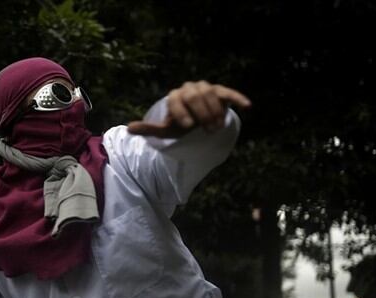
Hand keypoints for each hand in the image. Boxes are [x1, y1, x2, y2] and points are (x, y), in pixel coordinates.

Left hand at [128, 81, 250, 138]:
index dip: (182, 114)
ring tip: (216, 127)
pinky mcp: (220, 91)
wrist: (197, 122)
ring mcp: (205, 88)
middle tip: (208, 131)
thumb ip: (149, 129)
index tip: (188, 127)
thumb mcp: (165, 130)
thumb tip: (128, 129)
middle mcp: (189, 88)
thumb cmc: (180, 126)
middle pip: (195, 97)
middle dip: (202, 115)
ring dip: (215, 112)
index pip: (177, 100)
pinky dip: (237, 99)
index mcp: (175, 97)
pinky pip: (228, 93)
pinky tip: (247, 106)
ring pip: (210, 95)